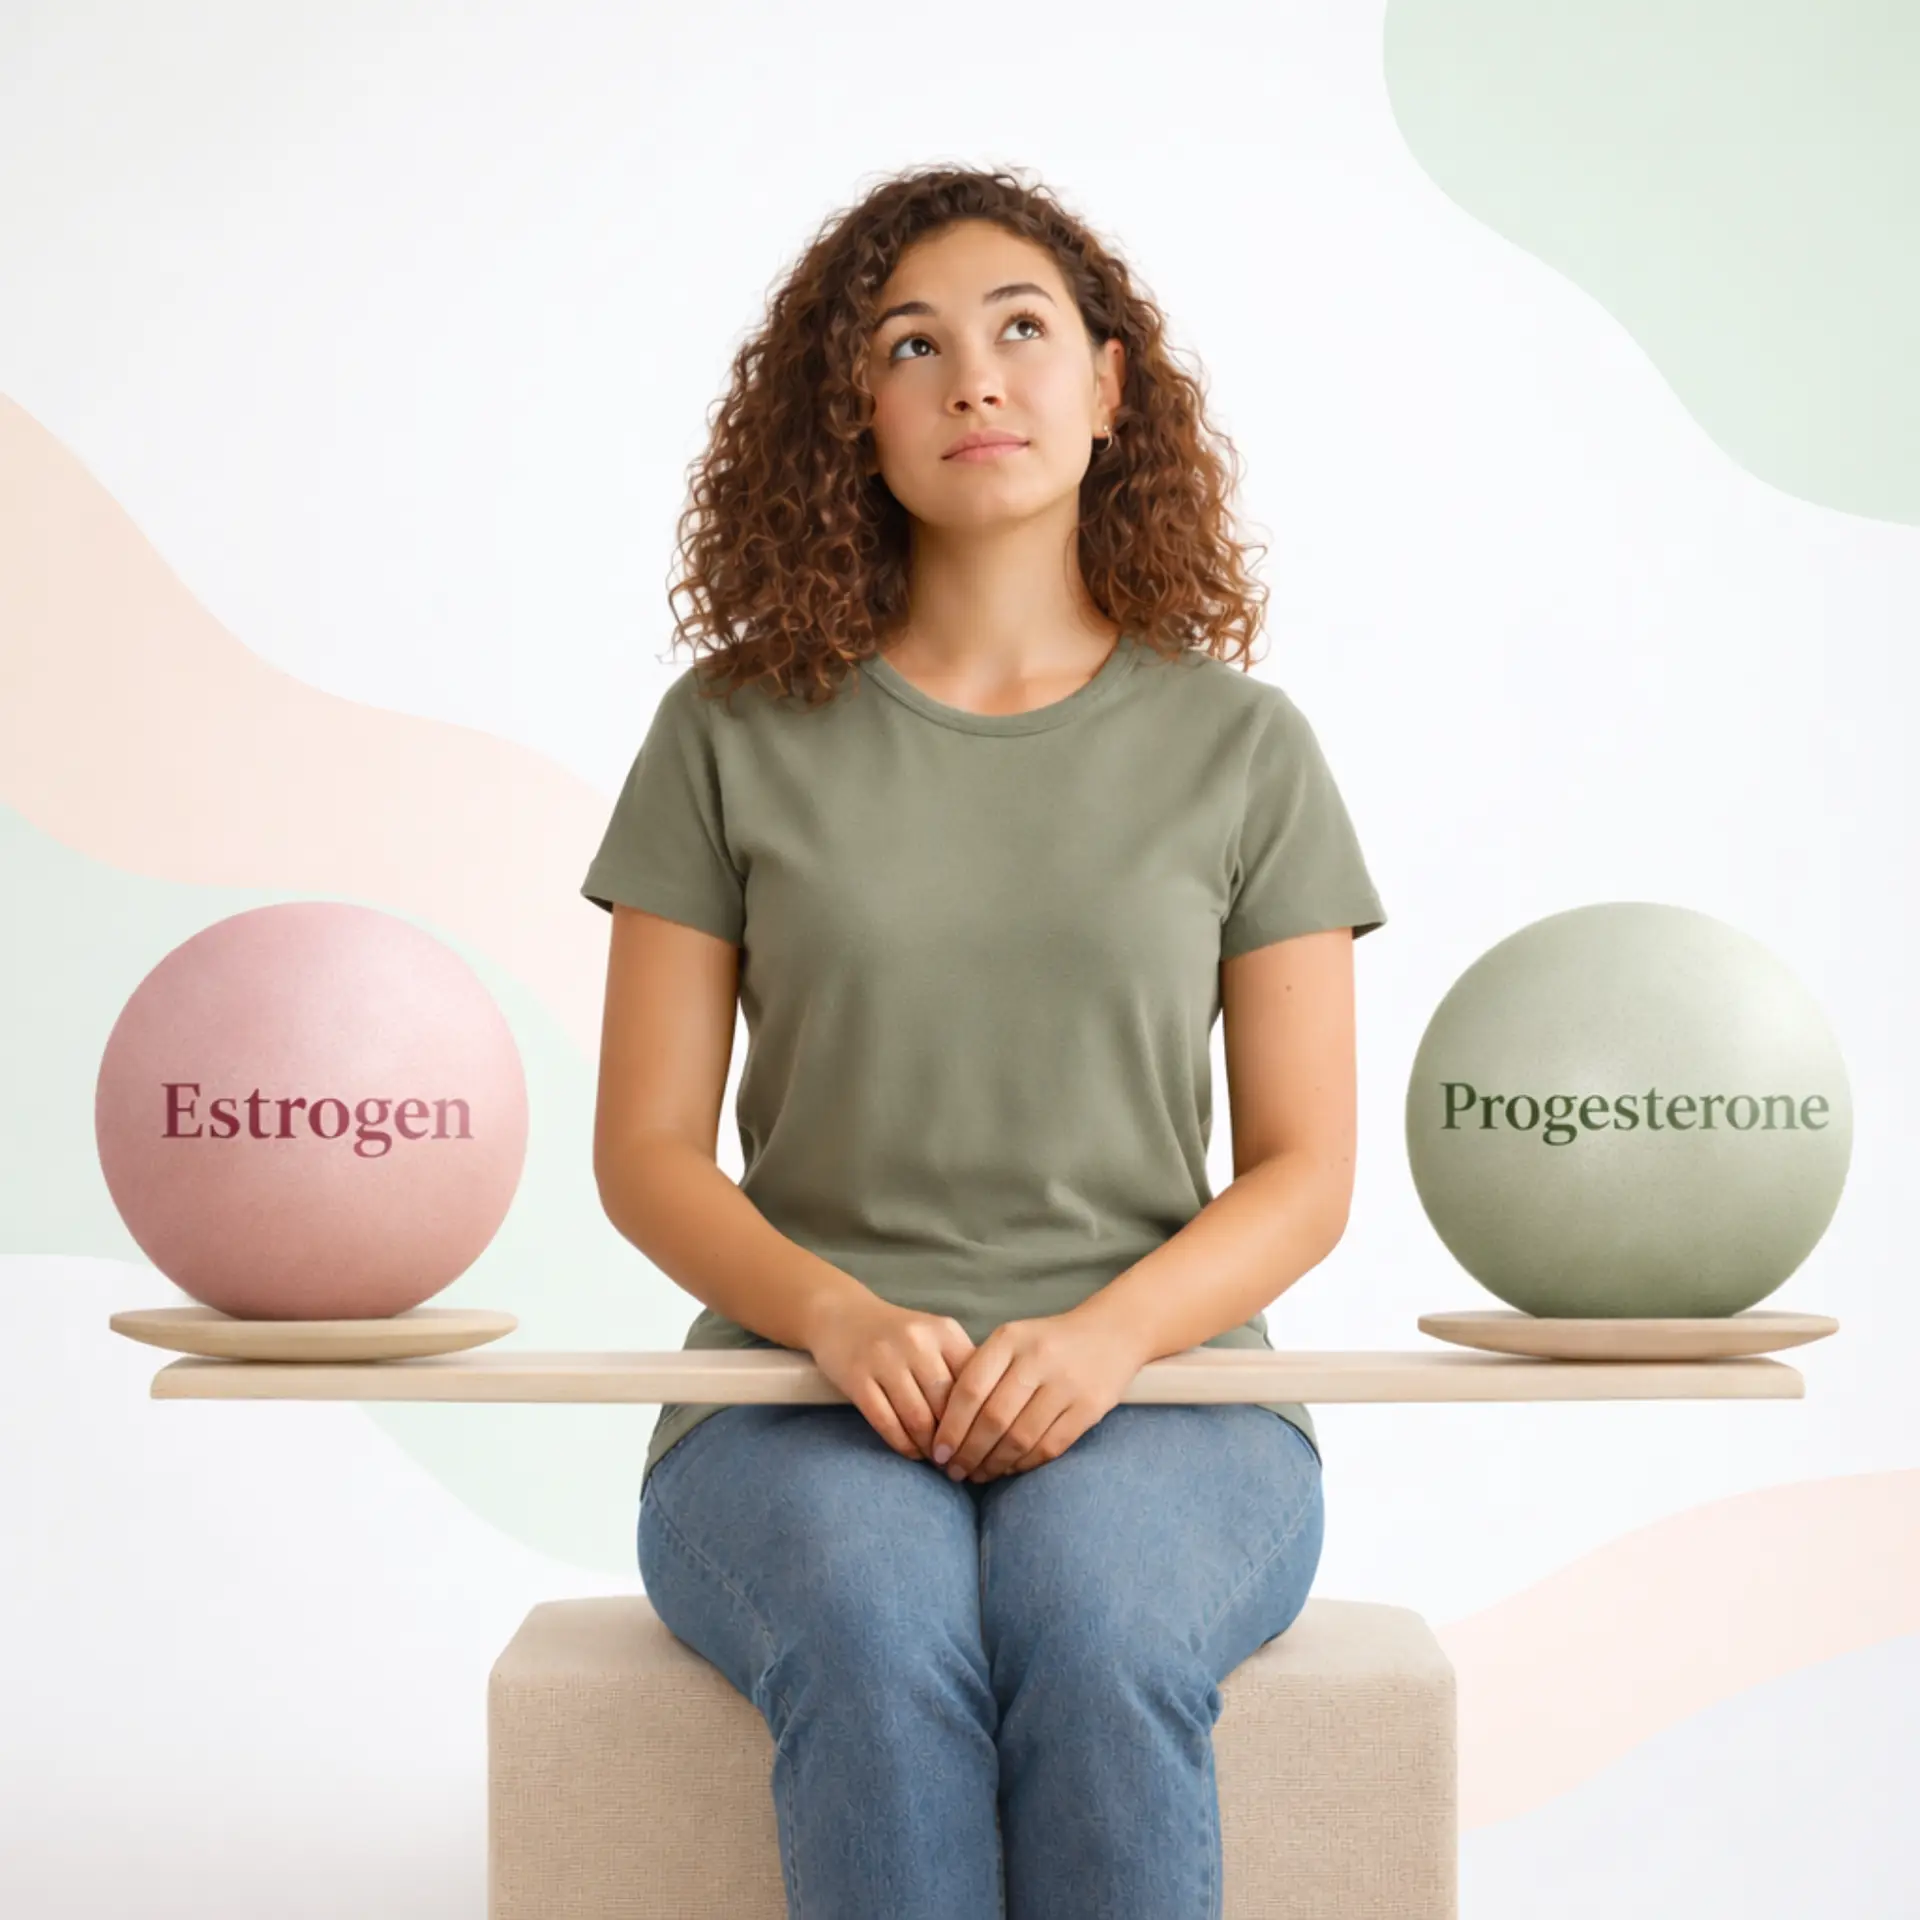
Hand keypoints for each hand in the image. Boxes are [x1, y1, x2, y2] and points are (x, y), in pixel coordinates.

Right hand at [804, 1294, 978, 1463]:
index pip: (973, 1384)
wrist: (841, 1314)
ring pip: (918, 1419)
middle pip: (946, 1405)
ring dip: (930, 1448)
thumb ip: (961, 1368)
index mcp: (945, 1332)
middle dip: (955, 1441)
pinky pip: (886, 1422)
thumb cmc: (898, 1334)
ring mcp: (884, 1358)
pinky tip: (912, 1452)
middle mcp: (917, 1341)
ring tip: (938, 1460)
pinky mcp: (856, 1377)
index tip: (983, 1443)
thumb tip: (989, 1418)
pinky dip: (903, 1445)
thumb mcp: (935, 1338)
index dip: (980, 1420)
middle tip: (960, 1462)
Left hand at [930, 1309, 1149, 1483]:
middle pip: (993, 1418)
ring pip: (1020, 1437)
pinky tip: (1009, 1468)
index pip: (970, 1389)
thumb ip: (982, 1372)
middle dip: (968, 1452)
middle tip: (955, 1471)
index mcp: (1010, 1339)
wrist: (1112, 1332)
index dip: (950, 1427)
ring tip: (979, 1474)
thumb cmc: (1047, 1343)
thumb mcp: (1012, 1341)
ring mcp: (1066, 1384)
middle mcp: (1037, 1359)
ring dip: (994, 1464)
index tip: (938, 1452)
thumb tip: (945, 1427)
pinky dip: (1024, 1464)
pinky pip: (1049, 1446)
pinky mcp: (1089, 1407)